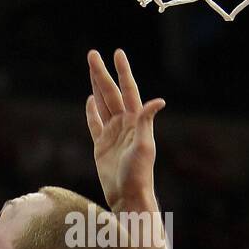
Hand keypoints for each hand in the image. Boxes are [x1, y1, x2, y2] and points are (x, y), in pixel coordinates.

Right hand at [86, 50, 164, 210]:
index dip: (122, 71)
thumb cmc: (138, 173)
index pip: (128, 89)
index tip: (117, 53)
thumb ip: (147, 122)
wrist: (127, 196)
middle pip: (110, 92)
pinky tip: (89, 99)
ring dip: (96, 86)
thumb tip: (158, 101)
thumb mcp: (144, 146)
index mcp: (134, 121)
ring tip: (91, 69)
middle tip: (92, 53)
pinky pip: (95, 124)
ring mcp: (112, 134)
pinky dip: (91, 111)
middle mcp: (124, 124)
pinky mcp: (101, 146)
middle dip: (101, 73)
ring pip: (102, 103)